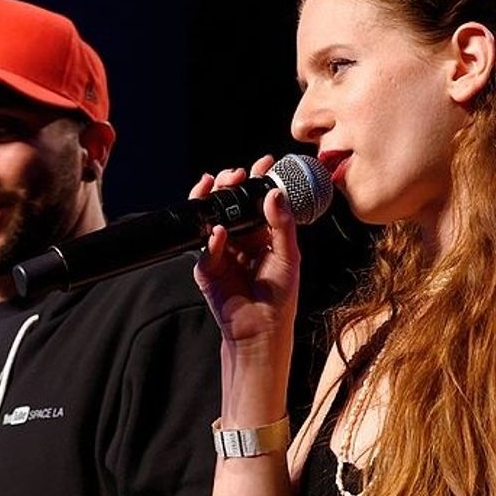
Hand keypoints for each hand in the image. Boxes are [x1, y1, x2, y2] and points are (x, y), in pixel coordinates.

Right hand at [191, 155, 300, 347]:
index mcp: (263, 235)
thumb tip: (273, 193)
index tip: (265, 163)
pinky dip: (211, 237)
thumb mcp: (289, 256)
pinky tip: (219, 231)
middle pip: (231, 204)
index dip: (259, 181)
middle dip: (231, 184)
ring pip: (212, 218)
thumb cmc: (279, 298)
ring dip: (214, 200)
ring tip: (220, 185)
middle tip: (236, 174)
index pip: (258, 201)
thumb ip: (282, 224)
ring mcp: (222, 253)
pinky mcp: (207, 269)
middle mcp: (241, 240)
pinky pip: (206, 247)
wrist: (262, 331)